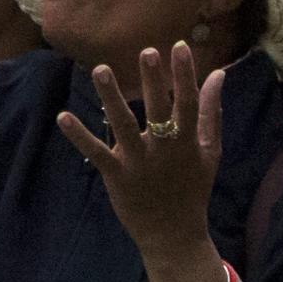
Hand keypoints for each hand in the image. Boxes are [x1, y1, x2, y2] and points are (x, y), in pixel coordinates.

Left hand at [57, 44, 223, 259]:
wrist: (174, 235)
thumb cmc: (193, 189)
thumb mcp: (209, 151)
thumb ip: (211, 112)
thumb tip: (218, 74)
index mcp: (187, 141)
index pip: (187, 102)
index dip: (184, 75)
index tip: (180, 47)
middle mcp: (163, 149)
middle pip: (157, 109)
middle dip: (152, 81)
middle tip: (146, 51)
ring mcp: (138, 162)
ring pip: (123, 125)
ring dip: (111, 97)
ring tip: (100, 70)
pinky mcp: (117, 176)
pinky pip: (96, 153)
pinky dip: (79, 136)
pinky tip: (63, 117)